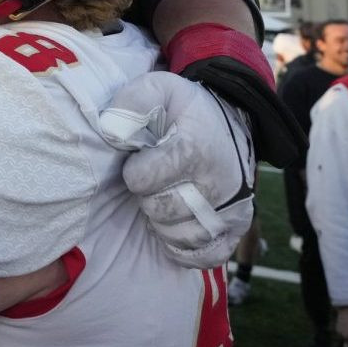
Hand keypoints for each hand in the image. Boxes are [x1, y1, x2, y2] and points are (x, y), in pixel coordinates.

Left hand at [100, 71, 254, 268]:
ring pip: (181, 235)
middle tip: (154, 181)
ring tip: (166, 198)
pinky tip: (176, 226)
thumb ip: (132, 102)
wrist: (228, 123)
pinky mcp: (237, 228)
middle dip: (147, 196)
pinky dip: (185, 248)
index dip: (134, 171)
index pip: (142, 179)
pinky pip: (206, 256)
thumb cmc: (184, 111)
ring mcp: (232, 208)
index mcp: (195, 149)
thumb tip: (110, 130)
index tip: (140, 160)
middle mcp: (219, 182)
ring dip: (163, 222)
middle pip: (160, 209)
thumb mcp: (158, 90)